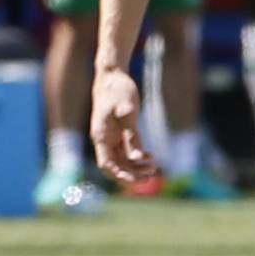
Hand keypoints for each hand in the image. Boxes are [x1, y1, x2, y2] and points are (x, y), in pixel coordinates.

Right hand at [91, 66, 154, 183]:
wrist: (112, 76)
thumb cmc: (118, 90)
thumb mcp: (127, 111)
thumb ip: (132, 135)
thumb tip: (137, 157)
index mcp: (101, 136)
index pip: (107, 164)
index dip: (121, 175)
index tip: (138, 179)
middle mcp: (103, 140)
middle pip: (115, 166)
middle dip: (132, 174)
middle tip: (152, 176)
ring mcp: (110, 137)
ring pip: (122, 160)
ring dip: (136, 166)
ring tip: (154, 167)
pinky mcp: (117, 132)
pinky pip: (125, 151)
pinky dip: (137, 156)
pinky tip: (150, 156)